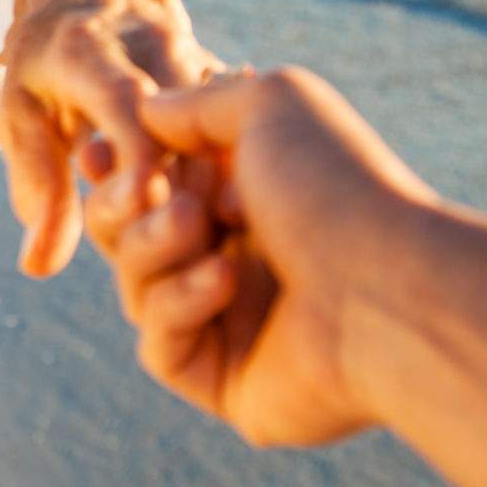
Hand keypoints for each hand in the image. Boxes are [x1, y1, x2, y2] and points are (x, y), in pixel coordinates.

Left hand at [0, 0, 216, 275]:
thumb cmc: (44, 63)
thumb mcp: (21, 115)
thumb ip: (36, 186)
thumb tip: (38, 266)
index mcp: (87, 47)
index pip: (124, 100)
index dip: (140, 154)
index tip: (149, 208)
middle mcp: (147, 35)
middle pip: (183, 109)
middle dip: (190, 173)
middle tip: (192, 239)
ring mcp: (191, 42)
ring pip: (220, 111)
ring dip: (222, 172)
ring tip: (222, 233)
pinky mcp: (217, 59)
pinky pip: (238, 109)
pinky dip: (239, 156)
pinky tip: (246, 207)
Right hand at [110, 66, 435, 447]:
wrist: (390, 288)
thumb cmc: (334, 186)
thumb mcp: (268, 104)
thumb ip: (193, 103)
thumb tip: (143, 115)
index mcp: (249, 199)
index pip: (153, 187)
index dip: (117, 171)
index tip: (96, 153)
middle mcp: (238, 259)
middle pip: (127, 238)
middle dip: (122, 207)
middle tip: (145, 186)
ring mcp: (231, 326)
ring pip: (136, 288)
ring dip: (154, 247)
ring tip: (199, 225)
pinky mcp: (225, 383)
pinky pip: (160, 348)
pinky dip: (178, 306)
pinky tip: (225, 280)